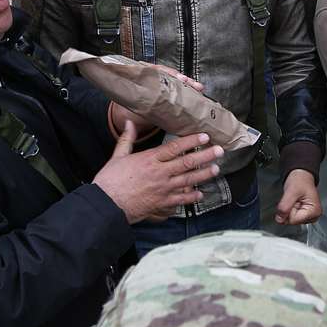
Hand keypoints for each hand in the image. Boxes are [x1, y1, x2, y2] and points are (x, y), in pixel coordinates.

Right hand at [94, 126, 222, 223]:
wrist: (107, 205)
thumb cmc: (110, 181)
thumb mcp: (117, 156)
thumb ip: (126, 139)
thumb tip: (128, 122)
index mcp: (149, 160)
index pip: (174, 148)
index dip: (191, 141)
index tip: (205, 136)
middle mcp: (159, 173)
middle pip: (187, 163)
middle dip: (205, 156)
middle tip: (220, 150)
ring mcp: (163, 189)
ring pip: (188, 180)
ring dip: (204, 175)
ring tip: (216, 169)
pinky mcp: (162, 203)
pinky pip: (181, 200)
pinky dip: (192, 197)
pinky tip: (201, 194)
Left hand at [275, 168, 320, 225]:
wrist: (301, 176)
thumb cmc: (300, 181)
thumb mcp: (291, 192)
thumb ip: (284, 206)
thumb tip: (280, 219)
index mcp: (314, 211)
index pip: (294, 220)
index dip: (288, 210)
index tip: (293, 201)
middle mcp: (313, 216)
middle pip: (293, 221)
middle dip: (289, 210)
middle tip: (294, 199)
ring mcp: (309, 217)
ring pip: (291, 220)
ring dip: (289, 210)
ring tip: (295, 200)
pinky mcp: (305, 216)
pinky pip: (291, 217)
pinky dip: (290, 210)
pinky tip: (295, 203)